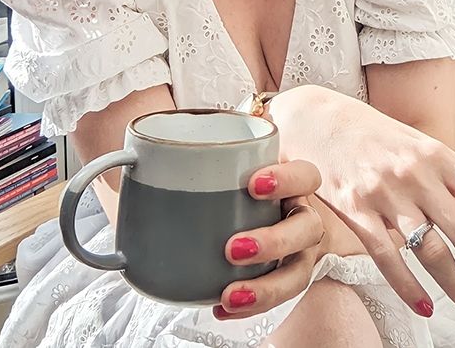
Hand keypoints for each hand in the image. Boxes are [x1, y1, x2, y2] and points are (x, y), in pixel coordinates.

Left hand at [212, 159, 325, 320]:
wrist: (263, 212)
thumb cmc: (242, 184)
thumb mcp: (232, 163)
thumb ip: (207, 151)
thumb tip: (147, 147)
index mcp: (293, 183)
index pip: (305, 175)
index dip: (287, 179)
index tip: (253, 184)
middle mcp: (301, 217)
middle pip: (307, 228)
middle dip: (275, 241)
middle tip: (233, 248)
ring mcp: (299, 251)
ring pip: (299, 272)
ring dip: (267, 286)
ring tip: (231, 294)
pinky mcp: (284, 278)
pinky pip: (276, 300)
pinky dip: (250, 306)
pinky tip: (222, 307)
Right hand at [269, 85, 454, 318]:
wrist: (314, 117)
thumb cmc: (371, 131)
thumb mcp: (421, 144)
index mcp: (438, 155)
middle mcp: (416, 174)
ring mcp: (384, 193)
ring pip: (432, 253)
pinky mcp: (355, 210)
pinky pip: (389, 260)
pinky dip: (411, 290)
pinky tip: (426, 307)